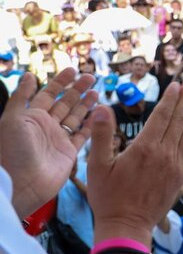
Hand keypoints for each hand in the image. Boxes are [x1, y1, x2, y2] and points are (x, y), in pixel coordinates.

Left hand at [0, 70, 97, 217]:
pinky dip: (91, 125)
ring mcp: (58, 139)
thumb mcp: (12, 119)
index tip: (73, 70)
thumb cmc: (12, 151)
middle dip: (77, 90)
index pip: (48, 94)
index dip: (60, 82)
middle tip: (90, 77)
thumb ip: (22, 96)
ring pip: (75, 117)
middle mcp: (45, 126)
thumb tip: (28, 75)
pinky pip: (83, 135)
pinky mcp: (69, 153)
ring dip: (86, 104)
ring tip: (96, 92)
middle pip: (64, 103)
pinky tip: (99, 115)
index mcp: (31, 116)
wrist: (20, 183)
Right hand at [88, 81, 182, 244]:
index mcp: (144, 149)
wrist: (128, 226)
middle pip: (178, 121)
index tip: (177, 84)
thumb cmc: (108, 197)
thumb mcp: (97, 166)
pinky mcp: (180, 176)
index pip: (162, 117)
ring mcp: (175, 166)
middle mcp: (164, 155)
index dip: (171, 99)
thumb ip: (102, 135)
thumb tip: (101, 107)